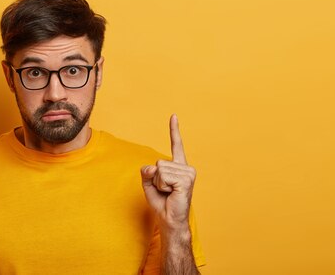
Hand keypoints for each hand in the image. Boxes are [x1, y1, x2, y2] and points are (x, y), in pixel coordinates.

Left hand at [141, 114, 195, 233]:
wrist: (169, 220)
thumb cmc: (161, 202)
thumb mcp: (148, 183)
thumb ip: (146, 171)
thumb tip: (153, 168)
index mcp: (178, 166)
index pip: (176, 144)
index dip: (174, 130)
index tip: (173, 115)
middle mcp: (185, 167)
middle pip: (157, 163)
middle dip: (154, 178)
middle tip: (165, 191)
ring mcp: (188, 173)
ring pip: (159, 169)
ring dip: (158, 183)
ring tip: (168, 193)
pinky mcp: (186, 180)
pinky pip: (162, 176)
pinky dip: (162, 186)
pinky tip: (171, 194)